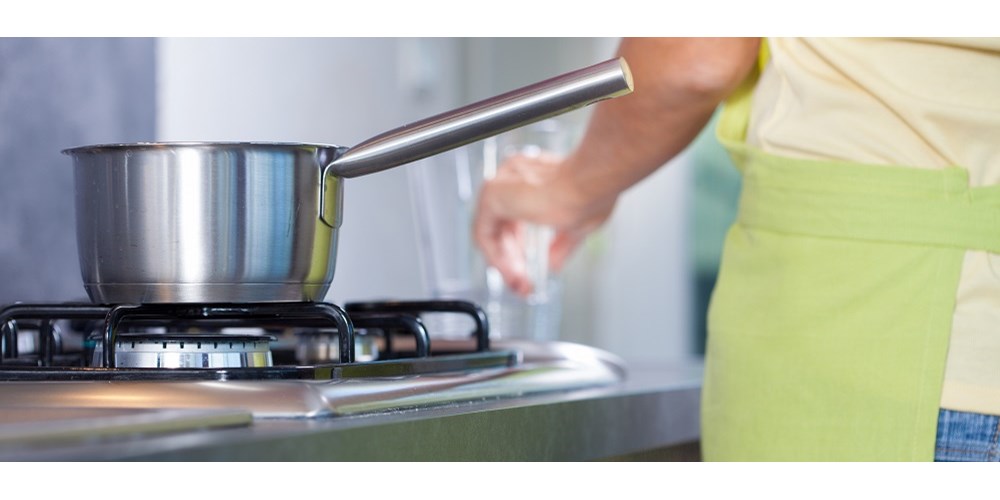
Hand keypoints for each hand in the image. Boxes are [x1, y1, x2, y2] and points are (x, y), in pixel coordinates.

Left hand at [473, 153, 615, 295]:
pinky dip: (495, 257)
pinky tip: (511, 273)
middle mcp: (514, 179)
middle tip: (523, 283)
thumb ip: (559, 246)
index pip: (517, 219)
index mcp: (533, 181)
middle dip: (513, 260)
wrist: (591, 183)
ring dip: (504, 262)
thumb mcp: (577, 228)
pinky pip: (483, 234)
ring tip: (520, 284)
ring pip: (491, 233)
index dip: (522, 248)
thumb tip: (552, 265)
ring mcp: (501, 185)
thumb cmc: (593, 194)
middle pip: (503, 228)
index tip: (530, 271)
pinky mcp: (492, 194)